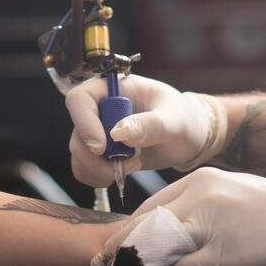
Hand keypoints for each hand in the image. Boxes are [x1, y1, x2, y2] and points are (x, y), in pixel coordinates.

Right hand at [66, 74, 221, 185]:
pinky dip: (97, 177)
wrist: (187, 137)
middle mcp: (100, 108)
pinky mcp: (100, 153)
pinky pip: (83, 168)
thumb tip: (119, 133)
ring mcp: (98, 131)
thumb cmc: (183, 119)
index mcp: (114, 88)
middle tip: (130, 163)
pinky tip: (121, 174)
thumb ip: (149, 125)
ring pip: (78, 153)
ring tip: (133, 166)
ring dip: (99, 169)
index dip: (84, 123)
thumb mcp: (174, 120)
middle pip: (77, 131)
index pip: (80, 99)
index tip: (103, 147)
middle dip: (97, 156)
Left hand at [93, 167, 265, 265]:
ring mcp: (209, 224)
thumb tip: (177, 231)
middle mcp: (200, 196)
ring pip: (153, 247)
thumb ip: (203, 207)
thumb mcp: (234, 196)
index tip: (117, 246)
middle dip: (120, 249)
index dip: (130, 229)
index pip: (152, 205)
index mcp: (202, 180)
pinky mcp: (220, 254)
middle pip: (145, 224)